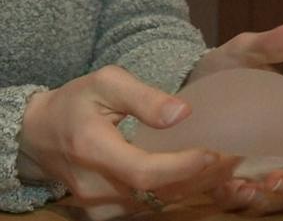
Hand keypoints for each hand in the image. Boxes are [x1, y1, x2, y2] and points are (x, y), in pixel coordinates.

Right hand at [18, 65, 236, 217]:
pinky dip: (175, 194)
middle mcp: (95, 186)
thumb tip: (182, 114)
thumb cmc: (76, 103)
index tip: (213, 153)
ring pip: (157, 204)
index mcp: (91, 148)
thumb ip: (142, 98)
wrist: (41, 136)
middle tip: (231, 159)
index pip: (143, 171)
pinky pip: (148, 208)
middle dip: (199, 178)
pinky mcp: (103, 214)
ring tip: (221, 167)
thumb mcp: (106, 83)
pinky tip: (195, 178)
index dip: (181, 166)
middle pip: (157, 193)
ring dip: (192, 187)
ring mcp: (98, 206)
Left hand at [191, 20, 282, 214]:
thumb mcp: (245, 53)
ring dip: (265, 198)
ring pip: (273, 193)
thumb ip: (268, 45)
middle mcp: (282, 148)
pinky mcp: (231, 175)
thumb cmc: (225, 68)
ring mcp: (257, 164)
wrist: (189, 84)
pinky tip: (225, 190)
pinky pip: (240, 195)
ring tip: (246, 190)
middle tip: (276, 180)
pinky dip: (237, 197)